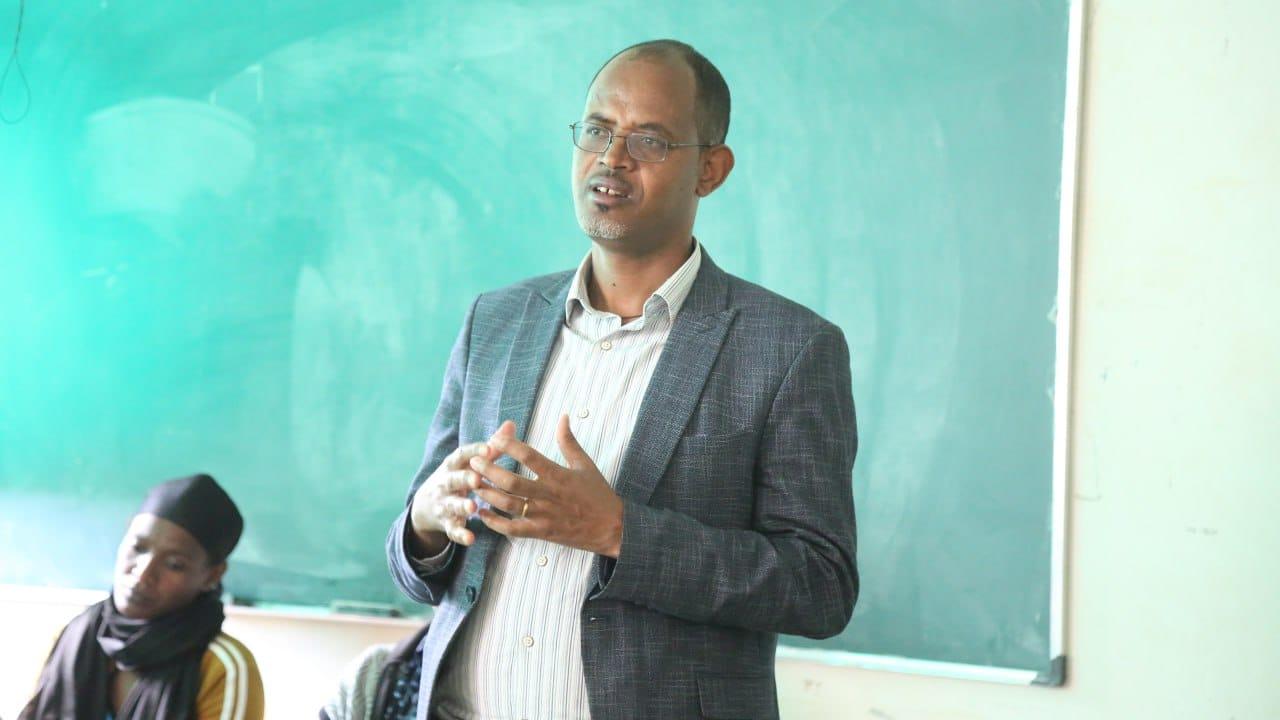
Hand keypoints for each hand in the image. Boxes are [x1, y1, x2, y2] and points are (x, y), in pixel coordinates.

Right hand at [408, 441, 495, 552]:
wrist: (426, 505)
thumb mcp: (469, 462)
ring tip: (472, 508)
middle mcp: (445, 483)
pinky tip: (471, 538)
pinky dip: (460, 534)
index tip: (489, 448)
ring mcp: (443, 503)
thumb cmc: (458, 477)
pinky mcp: (445, 523)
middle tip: (477, 478)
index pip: (462, 455)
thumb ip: (491, 446)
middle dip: (464, 479)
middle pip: (454, 479)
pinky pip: (452, 529)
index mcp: (453, 465)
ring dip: (461, 506)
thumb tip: (511, 424)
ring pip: (452, 504)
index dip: (474, 451)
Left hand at [469, 417, 623, 557]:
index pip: (529, 456)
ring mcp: (544, 515)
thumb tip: (563, 416)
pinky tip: (483, 514)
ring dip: (488, 494)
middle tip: (474, 462)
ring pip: (509, 504)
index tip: (494, 440)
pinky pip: (514, 529)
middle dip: (490, 470)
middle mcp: (548, 494)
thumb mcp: (585, 465)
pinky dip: (496, 523)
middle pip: (512, 481)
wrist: (612, 528)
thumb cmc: (598, 494)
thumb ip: (569, 441)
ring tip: (473, 485)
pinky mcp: (542, 532)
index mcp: (558, 475)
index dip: (509, 446)